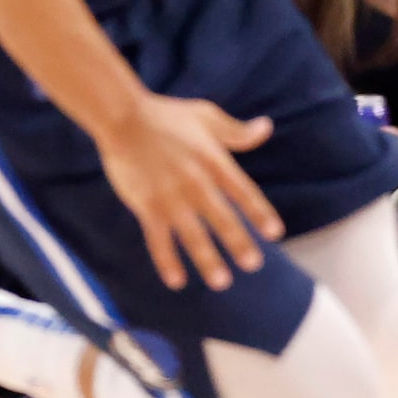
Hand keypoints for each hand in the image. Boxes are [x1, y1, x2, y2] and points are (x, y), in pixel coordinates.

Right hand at [91, 93, 280, 290]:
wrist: (123, 117)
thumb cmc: (166, 115)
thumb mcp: (206, 117)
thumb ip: (237, 131)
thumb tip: (267, 127)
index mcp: (213, 161)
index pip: (242, 192)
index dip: (259, 212)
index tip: (274, 233)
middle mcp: (195, 182)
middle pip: (222, 217)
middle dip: (238, 242)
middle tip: (253, 264)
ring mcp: (170, 197)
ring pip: (192, 234)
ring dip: (206, 259)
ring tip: (221, 282)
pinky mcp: (146, 206)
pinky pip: (158, 239)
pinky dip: (167, 261)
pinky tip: (177, 281)